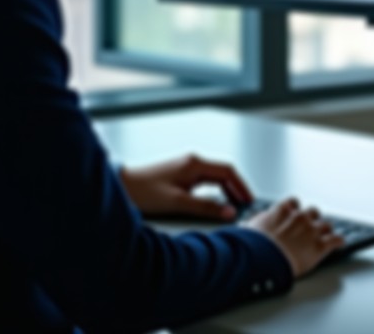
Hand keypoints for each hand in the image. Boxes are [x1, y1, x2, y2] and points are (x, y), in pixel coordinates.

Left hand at [119, 153, 253, 220]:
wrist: (124, 186)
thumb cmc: (145, 191)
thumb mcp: (178, 202)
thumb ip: (205, 207)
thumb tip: (229, 211)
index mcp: (194, 164)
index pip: (227, 171)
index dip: (241, 186)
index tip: (249, 200)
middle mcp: (192, 161)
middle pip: (223, 173)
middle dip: (236, 189)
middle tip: (245, 206)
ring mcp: (186, 166)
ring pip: (214, 176)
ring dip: (226, 190)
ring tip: (234, 206)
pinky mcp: (180, 173)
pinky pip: (205, 180)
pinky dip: (215, 190)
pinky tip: (216, 202)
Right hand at [242, 198, 344, 277]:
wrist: (264, 258)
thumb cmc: (254, 244)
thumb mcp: (248, 229)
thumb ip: (254, 224)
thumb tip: (246, 226)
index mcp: (282, 210)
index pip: (294, 202)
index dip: (295, 209)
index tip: (294, 213)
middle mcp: (299, 217)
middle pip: (313, 212)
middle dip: (312, 218)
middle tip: (311, 225)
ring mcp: (311, 230)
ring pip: (326, 224)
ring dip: (326, 229)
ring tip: (327, 233)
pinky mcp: (320, 246)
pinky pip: (335, 240)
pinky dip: (339, 241)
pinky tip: (340, 242)